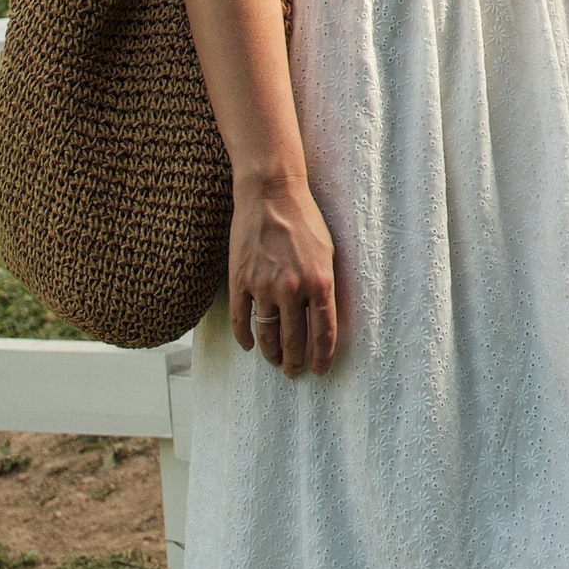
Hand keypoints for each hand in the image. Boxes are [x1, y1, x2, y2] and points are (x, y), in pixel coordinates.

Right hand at [231, 175, 338, 375]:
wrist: (271, 195)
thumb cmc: (305, 221)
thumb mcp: (328, 254)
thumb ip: (326, 287)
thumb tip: (325, 318)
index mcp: (320, 283)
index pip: (324, 333)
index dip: (322, 357)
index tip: (320, 370)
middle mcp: (293, 289)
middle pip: (294, 340)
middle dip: (295, 362)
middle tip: (295, 373)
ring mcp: (263, 286)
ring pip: (267, 335)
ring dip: (272, 354)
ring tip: (276, 362)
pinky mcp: (239, 280)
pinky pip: (241, 319)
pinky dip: (244, 337)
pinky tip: (249, 345)